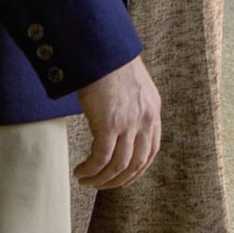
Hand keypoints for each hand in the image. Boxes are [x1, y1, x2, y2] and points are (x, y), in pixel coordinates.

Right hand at [74, 55, 160, 189]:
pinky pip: (101, 158)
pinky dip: (91, 170)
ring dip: (101, 179)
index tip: (122, 177)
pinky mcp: (109, 123)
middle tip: (100, 184)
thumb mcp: (132, 85)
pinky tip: (80, 172)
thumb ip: (132, 105)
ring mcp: (129, 122)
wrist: (102, 48)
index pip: (151, 150)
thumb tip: (119, 121)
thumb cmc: (110, 62)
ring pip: (118, 165)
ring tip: (86, 180)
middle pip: (136, 163)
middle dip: (117, 180)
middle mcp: (145, 119)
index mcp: (152, 110)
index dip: (137, 169)